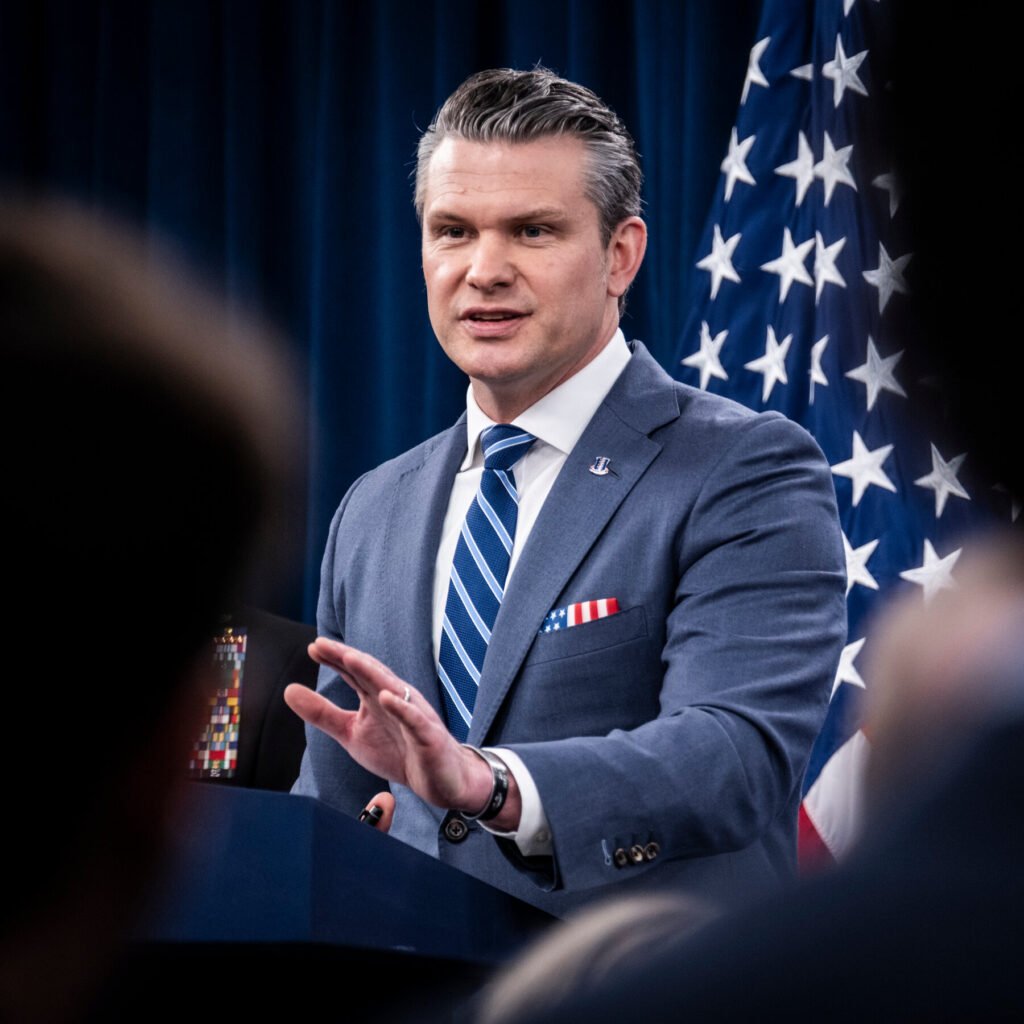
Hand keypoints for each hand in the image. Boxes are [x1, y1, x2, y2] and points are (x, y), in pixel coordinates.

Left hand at [284, 638, 521, 827]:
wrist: (440, 779)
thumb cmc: (398, 751)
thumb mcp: (352, 734)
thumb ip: (322, 713)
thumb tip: (288, 690)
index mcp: (376, 697)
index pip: (354, 673)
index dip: (335, 660)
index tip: (313, 647)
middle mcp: (395, 699)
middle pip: (370, 673)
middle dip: (348, 658)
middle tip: (323, 645)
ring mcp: (413, 715)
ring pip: (392, 689)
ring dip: (372, 673)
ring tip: (351, 659)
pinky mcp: (427, 736)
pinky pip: (414, 719)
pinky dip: (402, 707)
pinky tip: (386, 697)